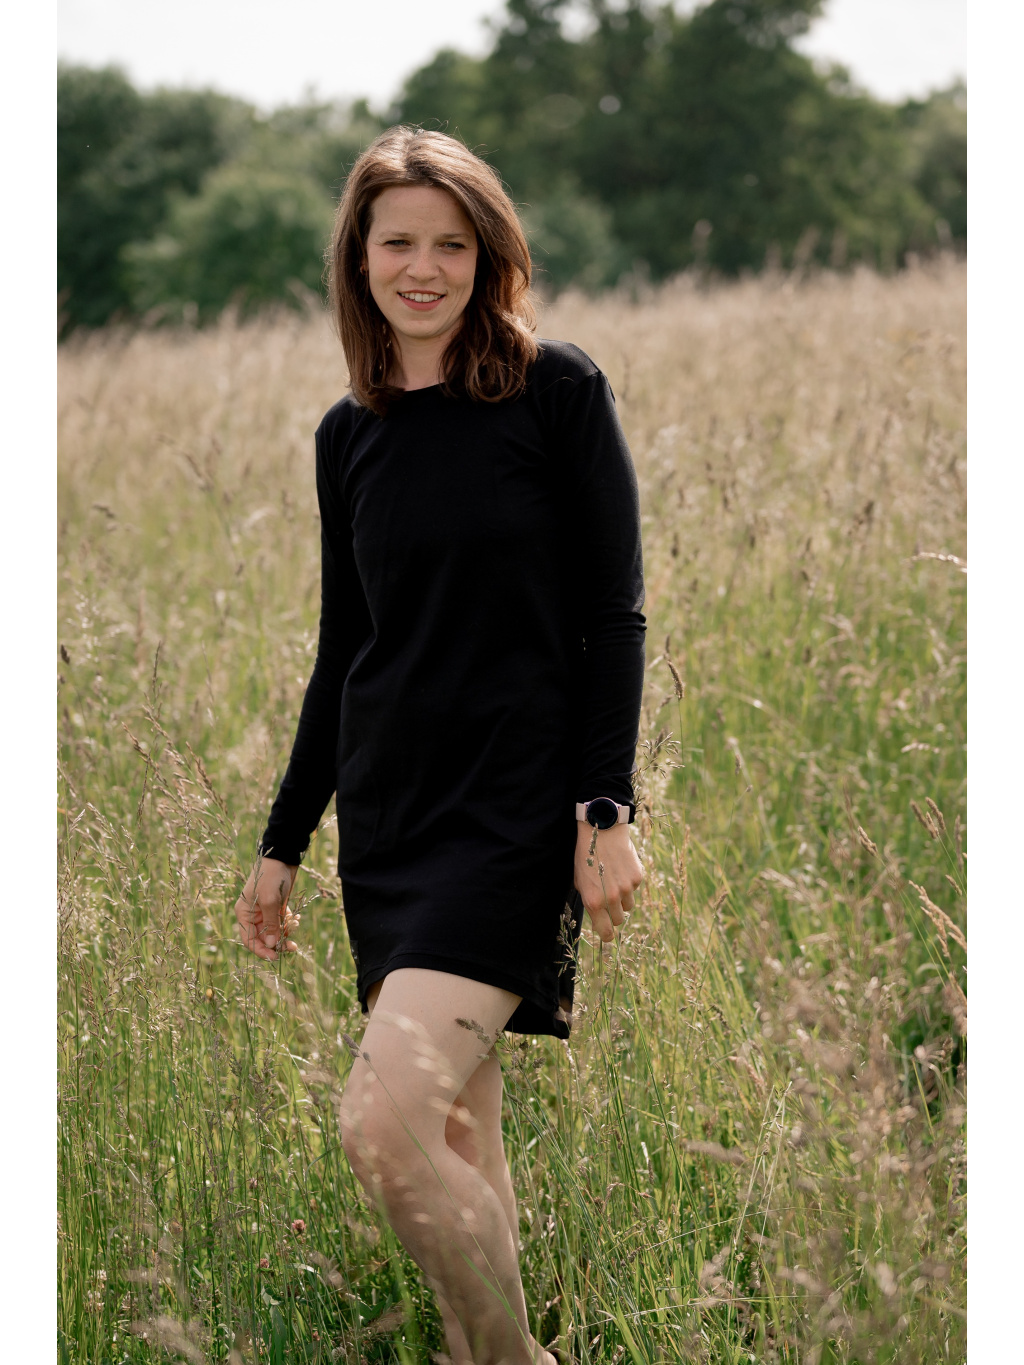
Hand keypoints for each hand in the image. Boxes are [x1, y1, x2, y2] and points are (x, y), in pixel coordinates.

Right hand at [235, 856, 299, 959]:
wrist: (282, 858)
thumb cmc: (271, 877)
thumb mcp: (270, 901)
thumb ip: (270, 924)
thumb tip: (271, 945)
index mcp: (244, 913)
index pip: (248, 940)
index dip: (261, 951)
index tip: (275, 957)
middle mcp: (252, 915)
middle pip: (263, 938)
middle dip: (277, 943)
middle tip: (292, 947)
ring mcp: (264, 911)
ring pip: (274, 931)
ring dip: (285, 932)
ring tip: (295, 925)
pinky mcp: (276, 907)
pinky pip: (281, 922)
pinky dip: (289, 923)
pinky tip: (297, 919)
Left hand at [573, 821, 642, 943]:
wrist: (602, 831)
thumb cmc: (586, 856)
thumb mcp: (580, 880)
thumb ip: (589, 900)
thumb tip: (597, 918)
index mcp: (594, 902)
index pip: (606, 932)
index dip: (607, 934)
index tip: (607, 933)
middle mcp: (611, 898)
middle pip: (618, 920)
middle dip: (613, 913)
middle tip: (608, 900)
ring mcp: (626, 888)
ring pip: (628, 905)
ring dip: (622, 898)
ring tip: (614, 880)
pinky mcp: (637, 878)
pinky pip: (634, 889)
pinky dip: (629, 883)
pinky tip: (621, 868)